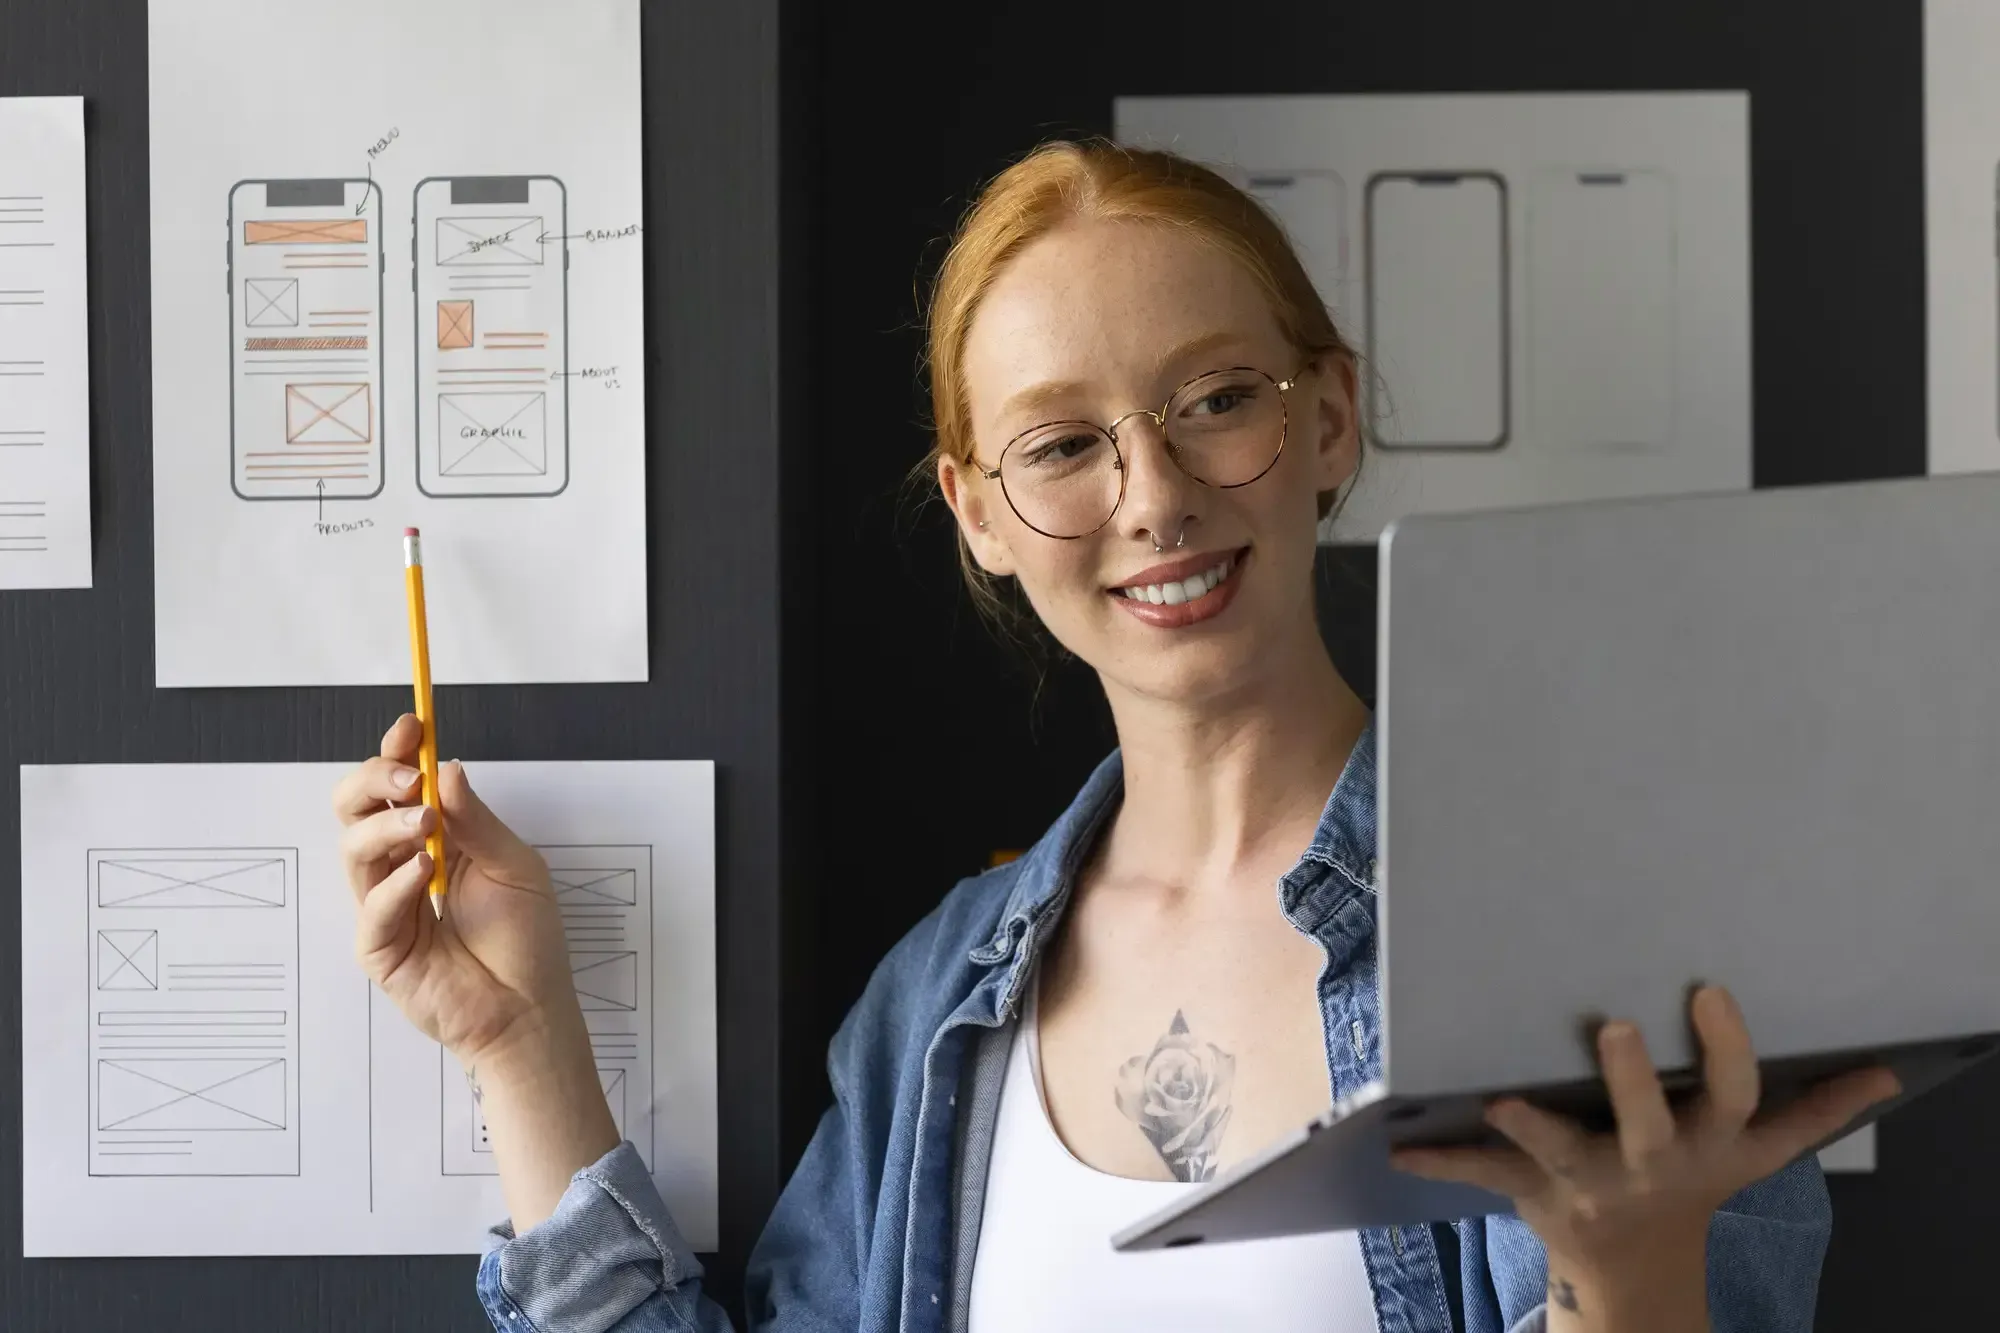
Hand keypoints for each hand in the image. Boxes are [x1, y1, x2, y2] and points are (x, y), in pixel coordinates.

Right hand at [331, 713, 577, 1064]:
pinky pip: (371, 907)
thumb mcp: (515, 865)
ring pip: (354, 848)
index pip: (398, 789)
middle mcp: (402, 867)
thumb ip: (476, 820)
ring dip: (389, 826)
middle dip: (376, 781)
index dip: (397, 754)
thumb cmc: (527, 940)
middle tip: (412, 779)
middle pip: (356, 809)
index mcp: (435, 840)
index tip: (412, 727)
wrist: (529, 1009)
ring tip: (427, 825)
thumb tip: (448, 768)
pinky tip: (425, 874)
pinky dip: (395, 883)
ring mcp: (386, 906)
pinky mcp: (379, 947)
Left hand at [1391, 985, 1899, 1330]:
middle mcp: (1651, 1160)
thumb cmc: (1695, 1177)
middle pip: (1648, 1122)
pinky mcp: (1534, 1191)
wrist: (1639, 1265)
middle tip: (1612, 1026)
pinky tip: (1398, 1147)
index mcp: (1707, 1141)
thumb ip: (1813, 1108)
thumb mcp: (1756, 1150)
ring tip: (1496, 1096)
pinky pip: (1484, 1174)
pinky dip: (1442, 1160)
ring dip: (1529, 1124)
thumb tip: (1887, 1072)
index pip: (1734, 1095)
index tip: (1708, 991)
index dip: (1725, 1049)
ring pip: (1560, 1149)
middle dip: (1631, 1080)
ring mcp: (1591, 1178)